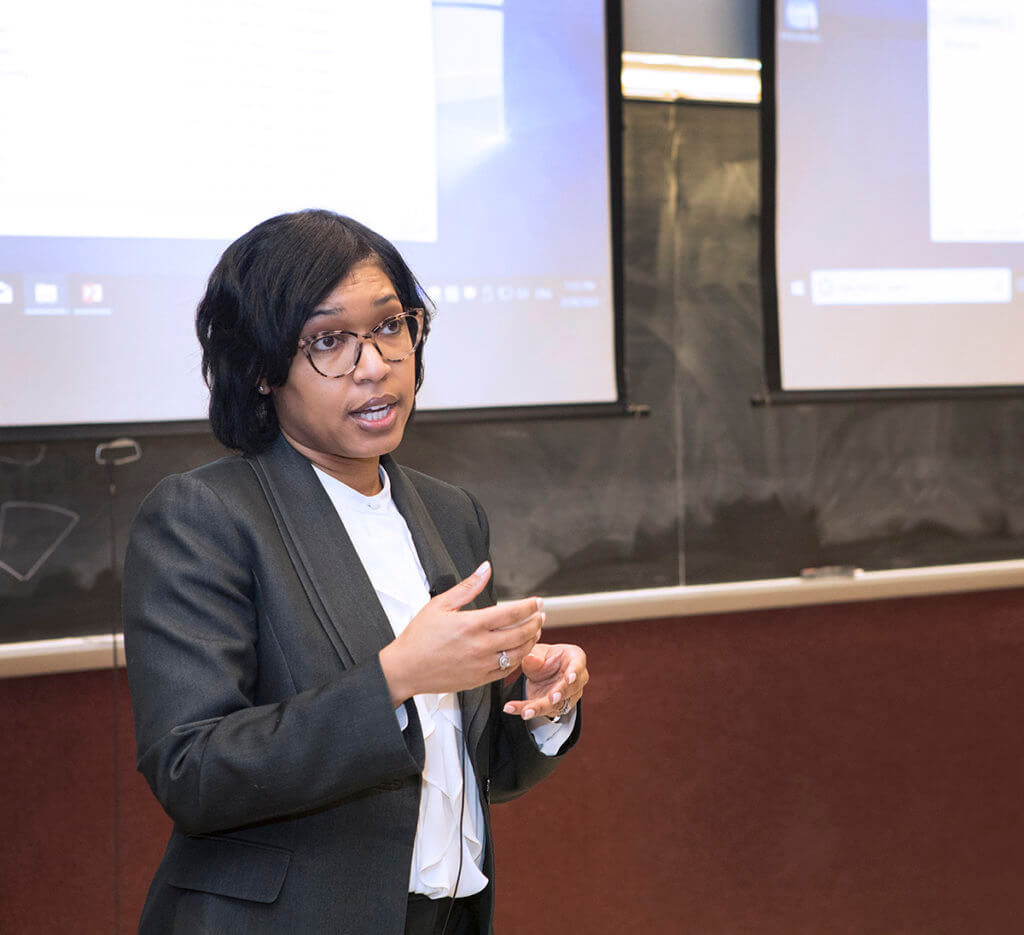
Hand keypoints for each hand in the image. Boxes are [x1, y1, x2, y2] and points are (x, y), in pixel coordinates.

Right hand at [379, 561, 543, 704]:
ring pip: (518, 653)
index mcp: (471, 625)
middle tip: (541, 615)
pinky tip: (519, 650)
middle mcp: (480, 646)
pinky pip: (507, 670)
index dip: (529, 606)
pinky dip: (518, 659)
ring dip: (531, 640)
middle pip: (520, 633)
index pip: (512, 613)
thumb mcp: (439, 604)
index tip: (538, 601)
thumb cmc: (418, 637)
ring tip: (534, 631)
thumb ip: (467, 586)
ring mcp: (481, 665)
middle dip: (535, 622)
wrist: (405, 669)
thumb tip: (485, 568)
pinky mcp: (479, 679)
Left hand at [501, 642, 588, 719]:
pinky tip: (510, 708)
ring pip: (555, 705)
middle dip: (560, 695)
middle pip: (569, 689)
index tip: (569, 679)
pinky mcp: (554, 707)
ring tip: (525, 711)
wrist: (541, 669)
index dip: (574, 673)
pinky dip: (525, 709)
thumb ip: (534, 656)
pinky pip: (540, 710)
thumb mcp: (538, 652)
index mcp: (575, 659)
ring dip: (539, 708)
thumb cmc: (545, 657)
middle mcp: (576, 680)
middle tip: (551, 699)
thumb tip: (530, 658)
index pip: (578, 666)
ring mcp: (568, 696)